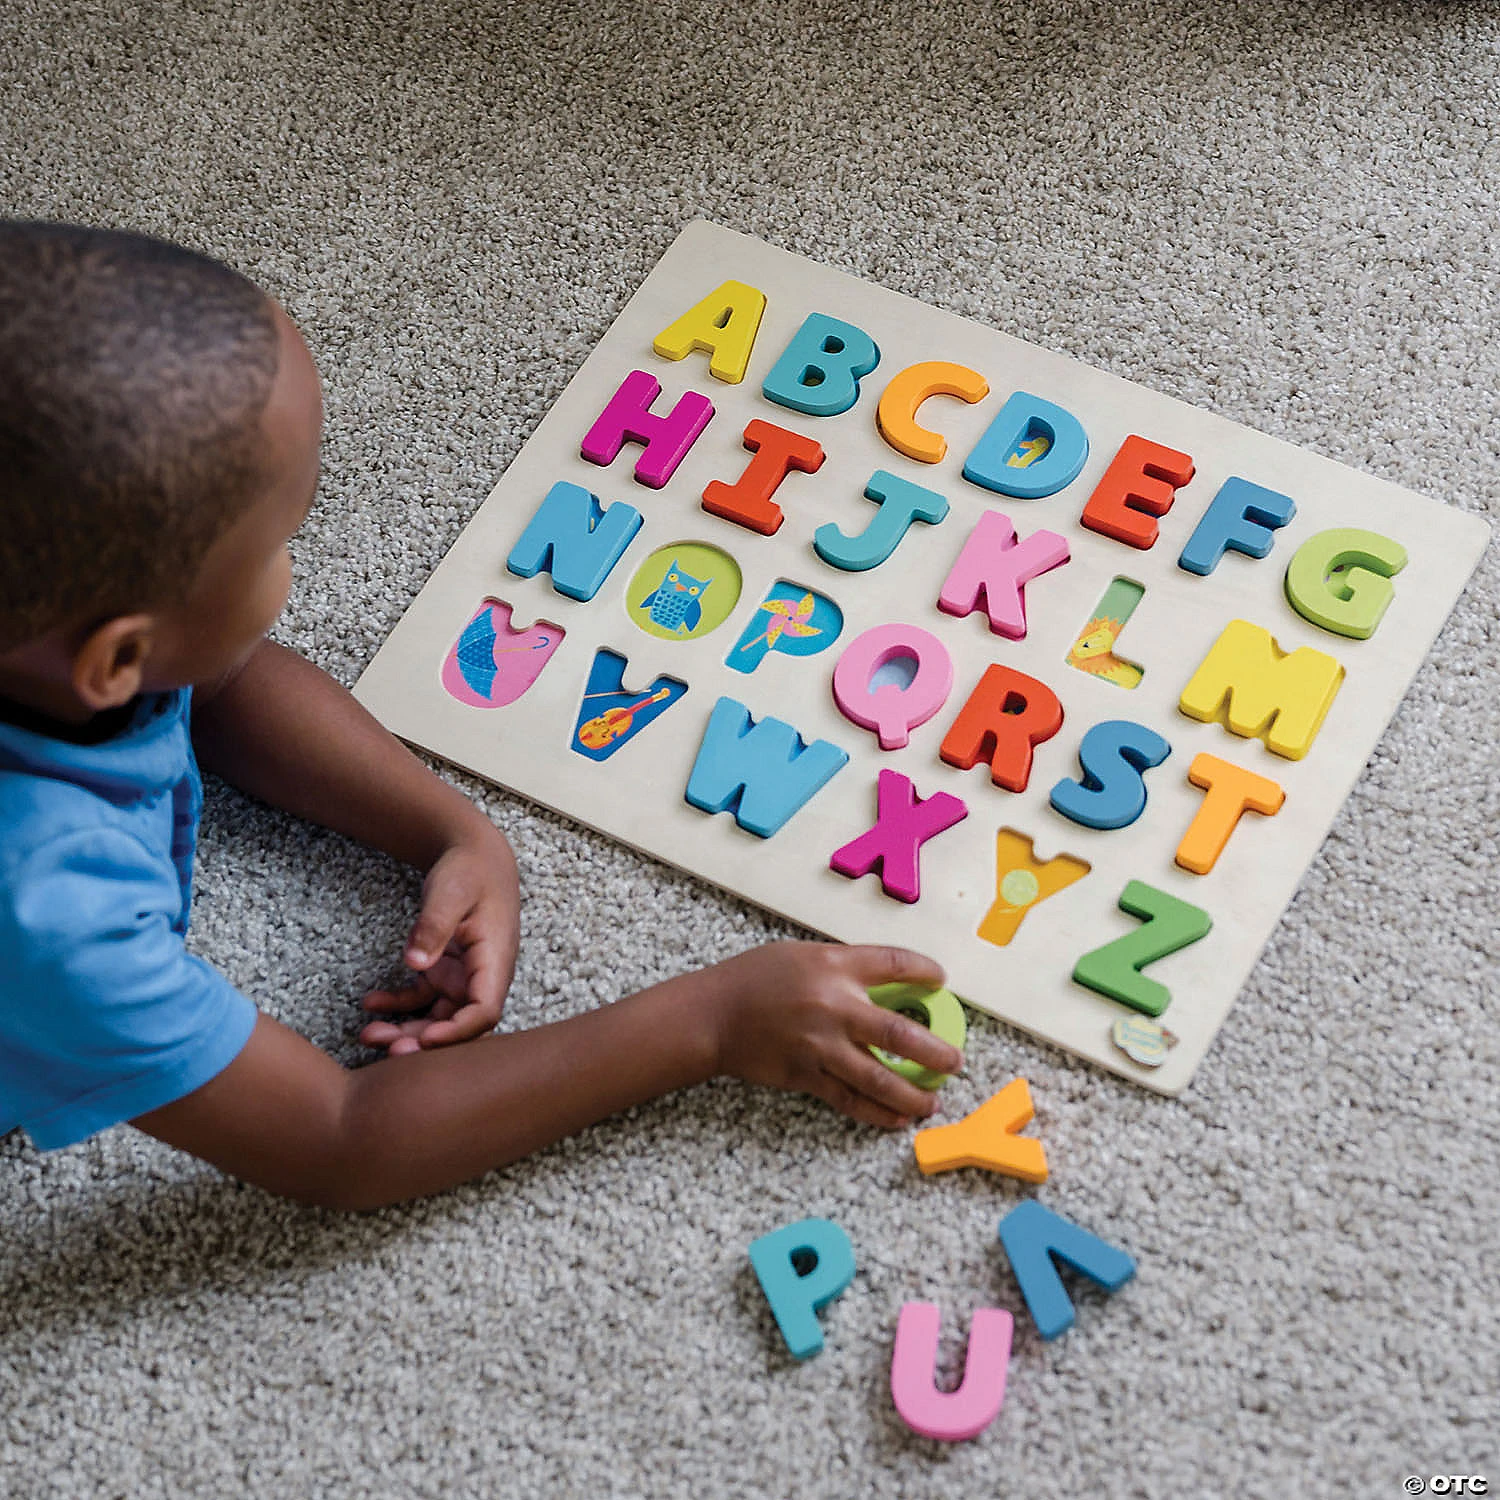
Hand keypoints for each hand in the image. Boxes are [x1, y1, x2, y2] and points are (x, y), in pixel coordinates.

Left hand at [359, 823, 519, 1056]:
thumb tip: (416, 963)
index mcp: (494, 960)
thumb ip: (434, 926)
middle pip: (458, 1023)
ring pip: (437, 1018)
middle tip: (388, 1052)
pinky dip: (397, 1006)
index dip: (458, 1032)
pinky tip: (371, 1004)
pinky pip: (421, 999)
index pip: (484, 1010)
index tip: (425, 1039)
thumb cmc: (470, 872)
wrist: (476, 858)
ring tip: (369, 1035)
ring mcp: (462, 977)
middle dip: (426, 1042)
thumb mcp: (451, 891)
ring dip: (407, 1031)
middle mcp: (481, 977)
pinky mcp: (443, 972)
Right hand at [709, 941, 962, 1127]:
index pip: (894, 963)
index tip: (940, 978)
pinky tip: (897, 1117)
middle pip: (899, 1032)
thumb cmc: (755, 979)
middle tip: (954, 1061)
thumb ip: (843, 968)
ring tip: (932, 1101)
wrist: (714, 1014)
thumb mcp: (803, 956)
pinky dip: (877, 1111)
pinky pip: (850, 1099)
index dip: (924, 970)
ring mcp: (821, 1045)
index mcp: (834, 966)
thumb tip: (885, 984)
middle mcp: (833, 1006)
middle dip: (935, 1051)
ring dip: (913, 1093)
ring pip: (879, 1077)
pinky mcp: (807, 1075)